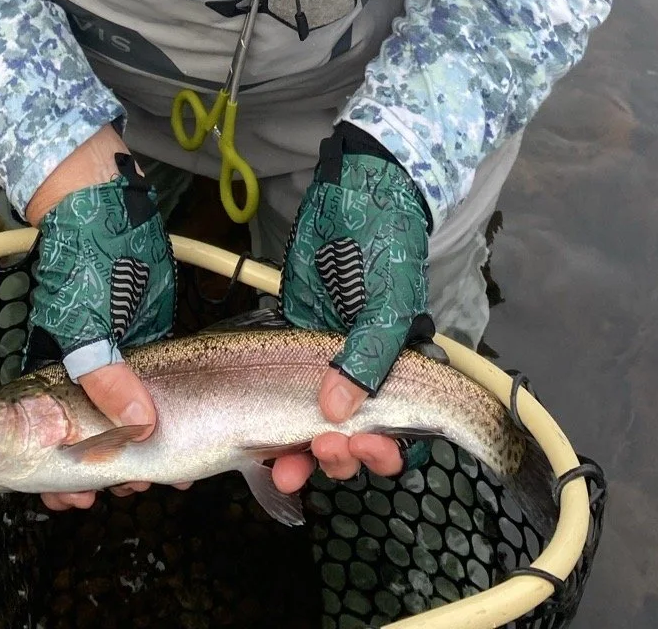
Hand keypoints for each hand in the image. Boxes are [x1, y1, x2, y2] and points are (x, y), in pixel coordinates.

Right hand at [24, 127, 176, 510]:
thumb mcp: (86, 318)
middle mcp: (77, 380)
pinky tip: (174, 457)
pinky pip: (147, 406)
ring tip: (149, 481)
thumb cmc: (80, 256)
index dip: (51, 481)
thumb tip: (140, 429)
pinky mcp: (146, 352)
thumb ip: (105, 376)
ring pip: (116, 433)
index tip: (74, 503)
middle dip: (94, 479)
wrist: (104, 201)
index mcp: (48, 380)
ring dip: (131, 462)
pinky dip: (156, 434)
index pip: (36, 446)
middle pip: (76, 448)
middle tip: (117, 493)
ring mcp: (113, 367)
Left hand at [275, 122, 432, 492]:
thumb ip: (368, 356)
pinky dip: (271, 428)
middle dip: (339, 458)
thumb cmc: (386, 244)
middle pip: (354, 438)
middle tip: (319, 453)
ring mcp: (323, 360)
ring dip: (302, 453)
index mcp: (399, 368)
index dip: (380, 453)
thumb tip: (335, 410)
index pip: (397, 430)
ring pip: (314, 427)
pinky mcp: (289, 341)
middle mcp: (363, 372)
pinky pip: (281, 395)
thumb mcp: (387, 301)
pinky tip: (258, 447)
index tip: (360, 449)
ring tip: (284, 466)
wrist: (354, 191)